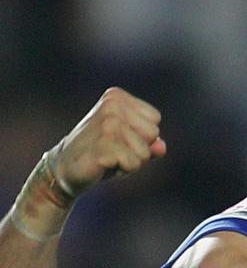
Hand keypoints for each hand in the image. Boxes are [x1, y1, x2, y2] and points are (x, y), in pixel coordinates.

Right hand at [50, 87, 165, 196]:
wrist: (64, 169)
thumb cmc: (102, 154)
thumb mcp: (129, 145)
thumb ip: (150, 143)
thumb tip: (162, 147)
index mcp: (116, 97)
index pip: (154, 119)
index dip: (142, 136)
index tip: (119, 139)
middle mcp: (112, 106)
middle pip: (152, 133)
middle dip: (139, 149)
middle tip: (114, 150)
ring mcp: (107, 124)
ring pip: (145, 151)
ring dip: (131, 162)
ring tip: (109, 157)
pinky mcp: (103, 144)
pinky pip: (133, 163)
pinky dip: (123, 170)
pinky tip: (104, 165)